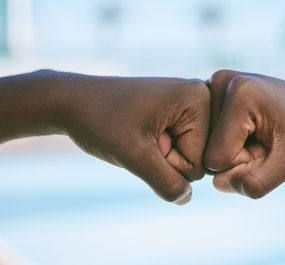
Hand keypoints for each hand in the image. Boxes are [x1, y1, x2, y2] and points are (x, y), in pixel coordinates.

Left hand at [55, 72, 209, 203]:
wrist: (72, 102)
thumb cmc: (100, 122)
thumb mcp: (134, 156)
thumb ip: (166, 182)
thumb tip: (186, 198)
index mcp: (197, 99)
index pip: (200, 161)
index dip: (167, 162)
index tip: (142, 138)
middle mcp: (200, 96)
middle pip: (199, 157)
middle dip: (166, 158)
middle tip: (139, 136)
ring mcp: (188, 103)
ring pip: (188, 154)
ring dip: (161, 154)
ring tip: (138, 133)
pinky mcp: (176, 110)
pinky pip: (179, 145)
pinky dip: (158, 147)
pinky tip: (141, 132)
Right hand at [204, 70, 284, 197]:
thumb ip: (258, 182)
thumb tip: (218, 183)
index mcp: (240, 94)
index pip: (217, 159)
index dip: (244, 163)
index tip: (267, 145)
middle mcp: (218, 82)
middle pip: (207, 151)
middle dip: (236, 156)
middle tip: (263, 139)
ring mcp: (210, 85)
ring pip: (204, 145)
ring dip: (231, 149)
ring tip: (255, 133)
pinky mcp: (207, 91)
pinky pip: (204, 135)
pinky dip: (224, 140)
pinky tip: (243, 127)